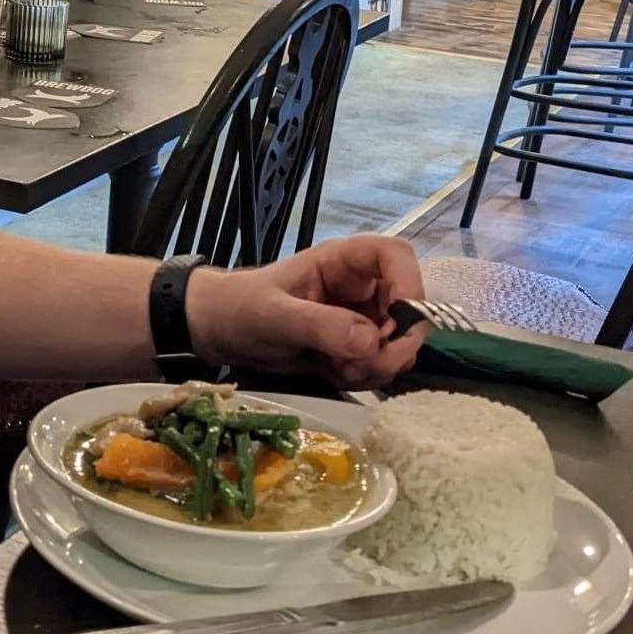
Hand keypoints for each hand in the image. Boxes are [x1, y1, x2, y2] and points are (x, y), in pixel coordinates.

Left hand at [182, 234, 426, 389]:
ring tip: (334, 368)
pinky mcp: (357, 347)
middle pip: (409, 309)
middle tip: (359, 365)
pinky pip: (382, 365)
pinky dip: (363, 377)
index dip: (410, 284)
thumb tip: (369, 340)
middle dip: (393, 344)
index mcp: (343, 262)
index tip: (399, 322)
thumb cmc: (242, 308)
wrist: (222, 333)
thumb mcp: (273, 315)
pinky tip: (330, 373)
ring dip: (376, 366)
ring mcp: (362, 318)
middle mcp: (361, 287)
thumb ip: (318, 325)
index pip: (396, 256)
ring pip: (400, 344)